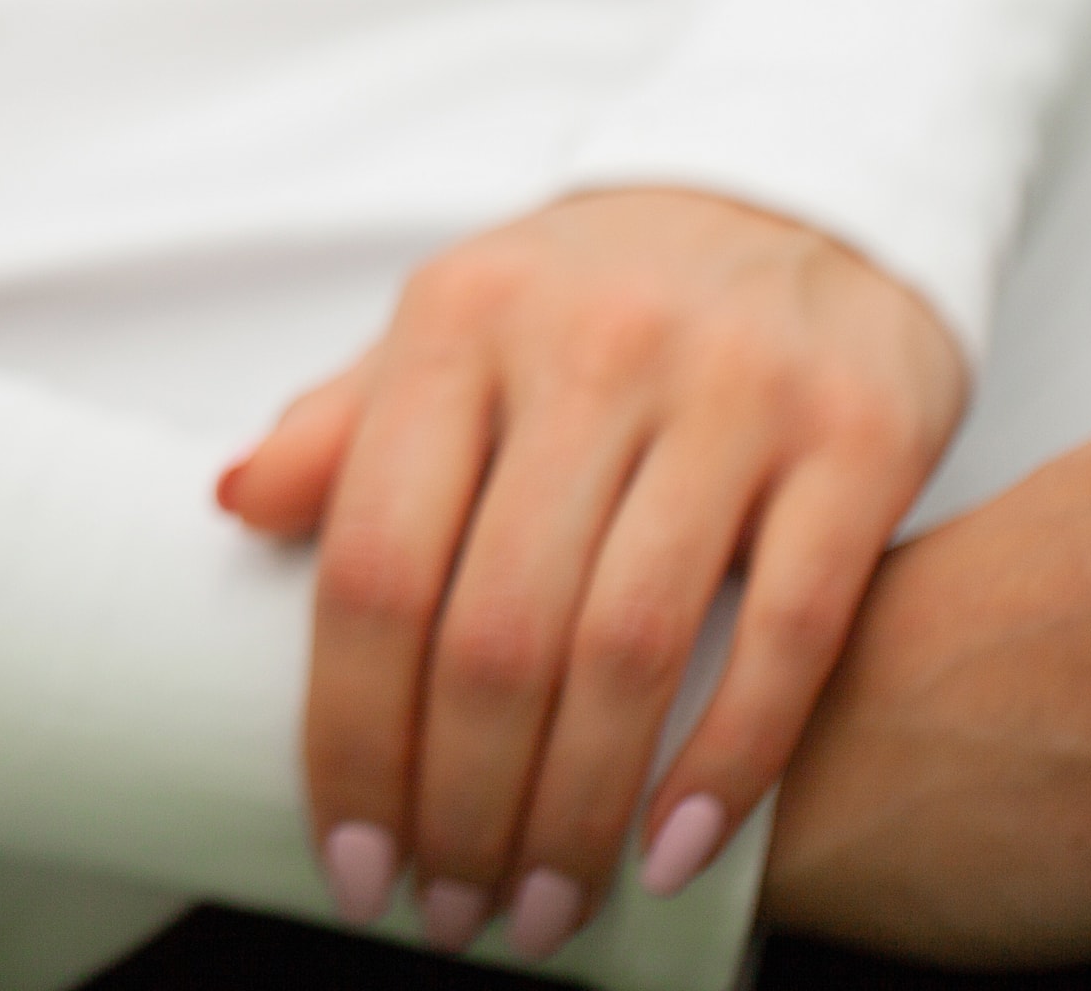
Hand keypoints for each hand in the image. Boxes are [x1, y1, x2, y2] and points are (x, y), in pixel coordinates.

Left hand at [220, 187, 965, 958]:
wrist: (802, 183)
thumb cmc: (594, 292)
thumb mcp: (457, 322)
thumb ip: (349, 423)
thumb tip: (233, 504)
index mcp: (459, 323)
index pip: (375, 566)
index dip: (354, 732)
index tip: (351, 851)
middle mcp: (589, 350)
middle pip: (496, 631)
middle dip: (464, 804)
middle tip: (450, 906)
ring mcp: (731, 392)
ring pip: (629, 648)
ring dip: (577, 811)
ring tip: (548, 906)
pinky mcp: (857, 436)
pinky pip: (786, 633)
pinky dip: (729, 762)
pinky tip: (677, 850)